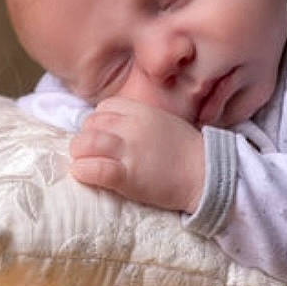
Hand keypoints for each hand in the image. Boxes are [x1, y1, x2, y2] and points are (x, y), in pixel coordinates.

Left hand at [69, 98, 205, 212]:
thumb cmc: (186, 152)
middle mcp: (132, 126)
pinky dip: (83, 171)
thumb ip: (138, 121)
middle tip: (93, 155)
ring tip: (85, 165)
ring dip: (80, 155)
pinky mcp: (128, 175)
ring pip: (85, 143)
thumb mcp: (162, 122)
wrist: (206, 174)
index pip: (103, 109)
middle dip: (86, 139)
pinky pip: (95, 169)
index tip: (104, 138)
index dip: (99, 124)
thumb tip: (114, 132)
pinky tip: (83, 175)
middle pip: (90, 125)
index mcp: (141, 110)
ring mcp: (129, 150)